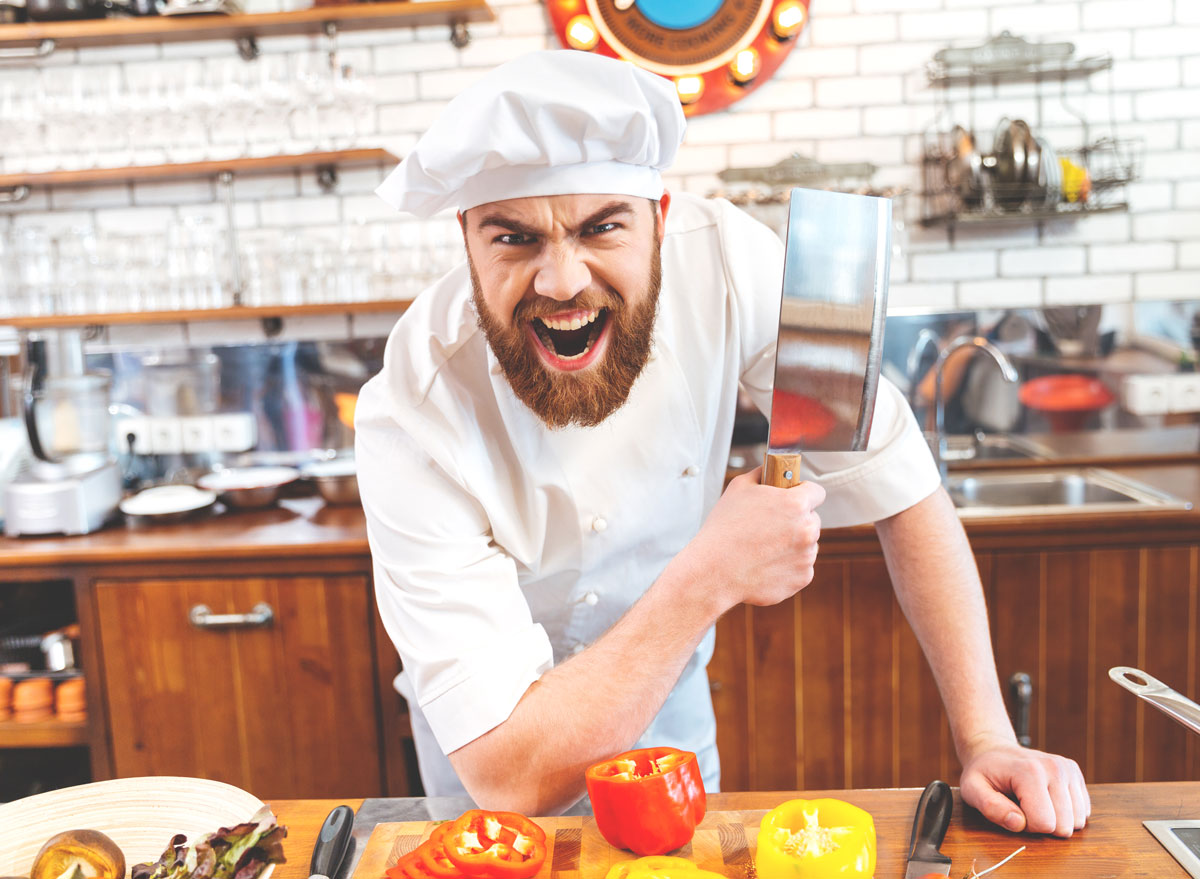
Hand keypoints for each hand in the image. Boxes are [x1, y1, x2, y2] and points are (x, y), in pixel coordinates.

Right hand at [683, 467, 824, 611]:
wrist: (714, 572)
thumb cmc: (724, 529)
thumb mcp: (738, 487)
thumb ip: (762, 473)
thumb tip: (771, 470)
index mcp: (795, 504)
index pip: (817, 492)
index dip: (803, 492)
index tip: (794, 497)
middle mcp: (807, 530)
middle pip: (812, 519)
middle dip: (796, 520)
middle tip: (771, 526)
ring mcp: (807, 556)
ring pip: (808, 544)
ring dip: (793, 544)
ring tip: (764, 547)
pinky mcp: (802, 578)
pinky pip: (801, 567)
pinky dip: (788, 566)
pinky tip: (766, 563)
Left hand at [959, 740, 1090, 836]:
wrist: (994, 750)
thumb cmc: (984, 772)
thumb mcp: (972, 790)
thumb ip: (991, 808)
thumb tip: (1018, 823)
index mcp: (1029, 771)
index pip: (1044, 824)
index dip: (1026, 825)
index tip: (1012, 809)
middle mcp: (1055, 768)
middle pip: (1064, 826)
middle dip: (1042, 825)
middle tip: (1022, 806)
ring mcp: (1068, 769)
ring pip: (1077, 822)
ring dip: (1055, 820)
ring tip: (1033, 802)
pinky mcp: (1075, 773)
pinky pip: (1083, 812)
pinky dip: (1065, 813)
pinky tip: (1046, 798)